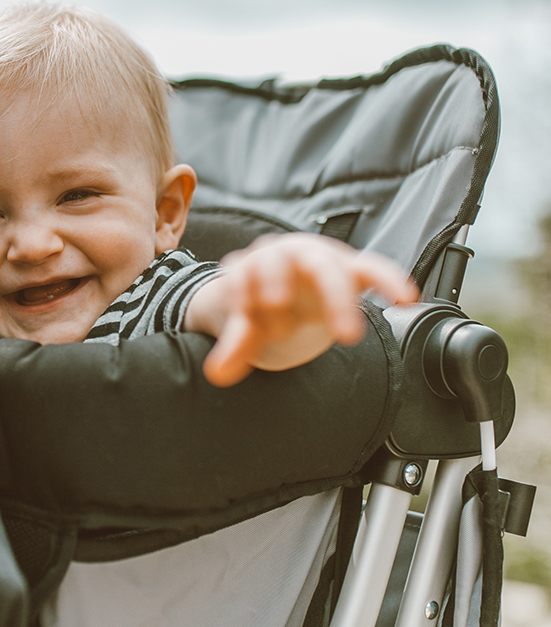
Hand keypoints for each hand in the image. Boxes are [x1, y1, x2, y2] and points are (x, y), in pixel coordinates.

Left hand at [183, 234, 418, 386]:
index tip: (245, 319)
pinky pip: (373, 269)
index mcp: (254, 262)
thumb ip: (235, 344)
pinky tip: (408, 299)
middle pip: (288, 262)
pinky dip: (390, 280)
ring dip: (337, 300)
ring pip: (330, 268)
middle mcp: (288, 253)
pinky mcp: (350, 269)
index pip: (244, 272)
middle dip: (271, 290)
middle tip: (288, 324)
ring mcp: (320, 259)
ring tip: (346, 334)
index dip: (243, 295)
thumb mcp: (244, 324)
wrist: (281, 293)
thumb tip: (217, 373)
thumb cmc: (259, 303)